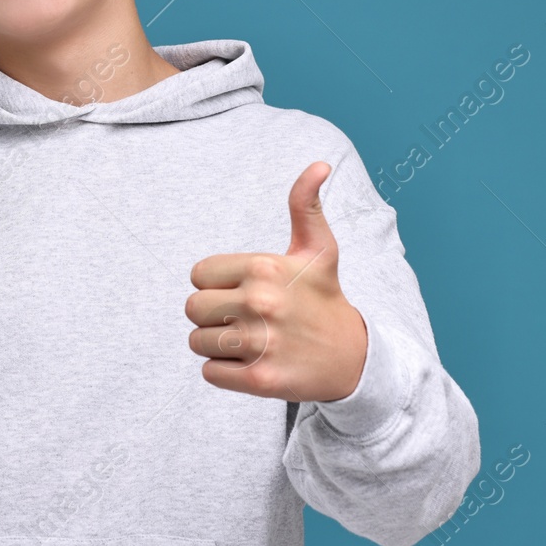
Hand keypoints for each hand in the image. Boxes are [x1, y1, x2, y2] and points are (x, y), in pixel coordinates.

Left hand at [185, 162, 367, 403]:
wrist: (353, 358)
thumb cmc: (325, 298)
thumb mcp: (319, 249)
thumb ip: (306, 206)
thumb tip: (319, 165)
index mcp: (264, 267)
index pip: (198, 274)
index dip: (216, 284)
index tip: (243, 290)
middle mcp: (260, 303)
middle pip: (192, 308)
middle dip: (211, 314)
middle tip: (244, 318)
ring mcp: (260, 344)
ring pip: (197, 341)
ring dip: (216, 344)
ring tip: (249, 341)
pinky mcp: (259, 380)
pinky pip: (209, 372)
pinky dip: (223, 371)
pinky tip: (251, 362)